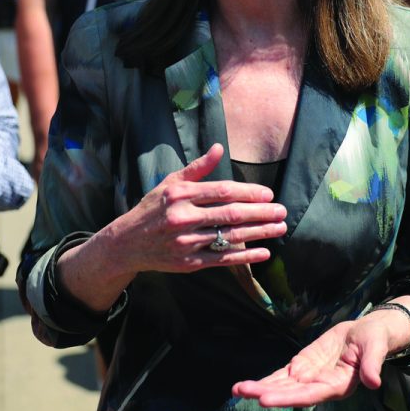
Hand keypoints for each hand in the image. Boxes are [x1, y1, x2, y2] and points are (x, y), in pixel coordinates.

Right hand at [102, 144, 287, 276]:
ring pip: (230, 236)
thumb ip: (197, 168)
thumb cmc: (152, 208)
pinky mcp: (189, 262)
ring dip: (259, 233)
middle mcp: (183, 218)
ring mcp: (186, 242)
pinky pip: (222, 258)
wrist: (127, 243)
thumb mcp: (170, 183)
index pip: (222, 191)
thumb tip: (219, 148)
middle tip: (282, 211)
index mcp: (180, 195)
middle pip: (231, 214)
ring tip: (280, 228)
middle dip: (261, 213)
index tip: (268, 194)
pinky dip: (245, 256)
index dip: (248, 192)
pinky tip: (264, 252)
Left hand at [232, 318, 392, 406]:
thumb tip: (374, 382)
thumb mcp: (375, 348)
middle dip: (266, 392)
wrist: (366, 334)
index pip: (309, 394)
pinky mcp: (303, 367)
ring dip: (260, 388)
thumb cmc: (373, 341)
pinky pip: (282, 376)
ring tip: (237, 389)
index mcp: (337, 385)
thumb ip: (372, 365)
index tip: (266, 399)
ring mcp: (309, 377)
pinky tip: (248, 385)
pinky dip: (266, 380)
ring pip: (282, 385)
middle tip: (243, 391)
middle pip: (290, 392)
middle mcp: (320, 386)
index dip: (288, 397)